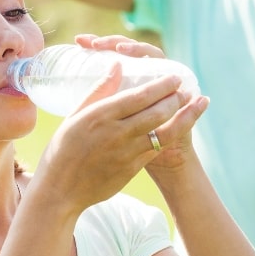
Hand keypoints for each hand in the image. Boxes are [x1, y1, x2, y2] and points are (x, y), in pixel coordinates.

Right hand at [76, 33, 208, 169]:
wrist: (61, 190)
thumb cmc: (64, 148)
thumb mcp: (75, 115)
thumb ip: (100, 89)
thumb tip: (118, 64)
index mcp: (101, 116)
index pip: (140, 96)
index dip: (162, 85)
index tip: (174, 78)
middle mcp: (117, 134)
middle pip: (157, 113)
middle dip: (176, 99)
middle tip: (185, 89)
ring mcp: (127, 154)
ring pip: (164, 133)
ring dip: (183, 117)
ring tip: (193, 105)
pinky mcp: (132, 170)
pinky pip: (156, 149)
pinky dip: (170, 135)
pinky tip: (178, 126)